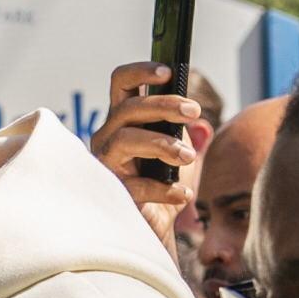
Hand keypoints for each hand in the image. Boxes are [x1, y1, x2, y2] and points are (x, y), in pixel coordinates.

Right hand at [90, 61, 204, 236]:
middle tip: (194, 112)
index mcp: (122, 119)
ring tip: (188, 157)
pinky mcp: (110, 192)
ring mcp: (104, 164)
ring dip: (162, 143)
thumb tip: (191, 111)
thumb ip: (178, 125)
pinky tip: (183, 195)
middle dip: (164, 105)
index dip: (141, 72)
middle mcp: (107, 137)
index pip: (122, 83)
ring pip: (125, 139)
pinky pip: (135, 185)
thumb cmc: (163, 180)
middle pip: (128, 108)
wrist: (156, 226)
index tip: (169, 71)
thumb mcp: (175, 145)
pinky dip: (164, 189)